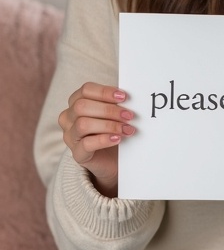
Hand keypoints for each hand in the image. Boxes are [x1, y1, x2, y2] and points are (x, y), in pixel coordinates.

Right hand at [58, 82, 134, 196]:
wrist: (113, 160)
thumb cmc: (112, 130)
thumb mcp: (113, 113)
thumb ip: (116, 103)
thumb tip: (127, 96)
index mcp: (76, 102)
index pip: (86, 90)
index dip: (105, 92)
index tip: (124, 97)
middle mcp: (68, 118)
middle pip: (82, 106)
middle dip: (109, 110)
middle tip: (129, 115)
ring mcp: (70, 136)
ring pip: (83, 124)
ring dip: (109, 125)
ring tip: (127, 129)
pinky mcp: (77, 154)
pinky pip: (86, 144)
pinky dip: (104, 140)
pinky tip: (117, 139)